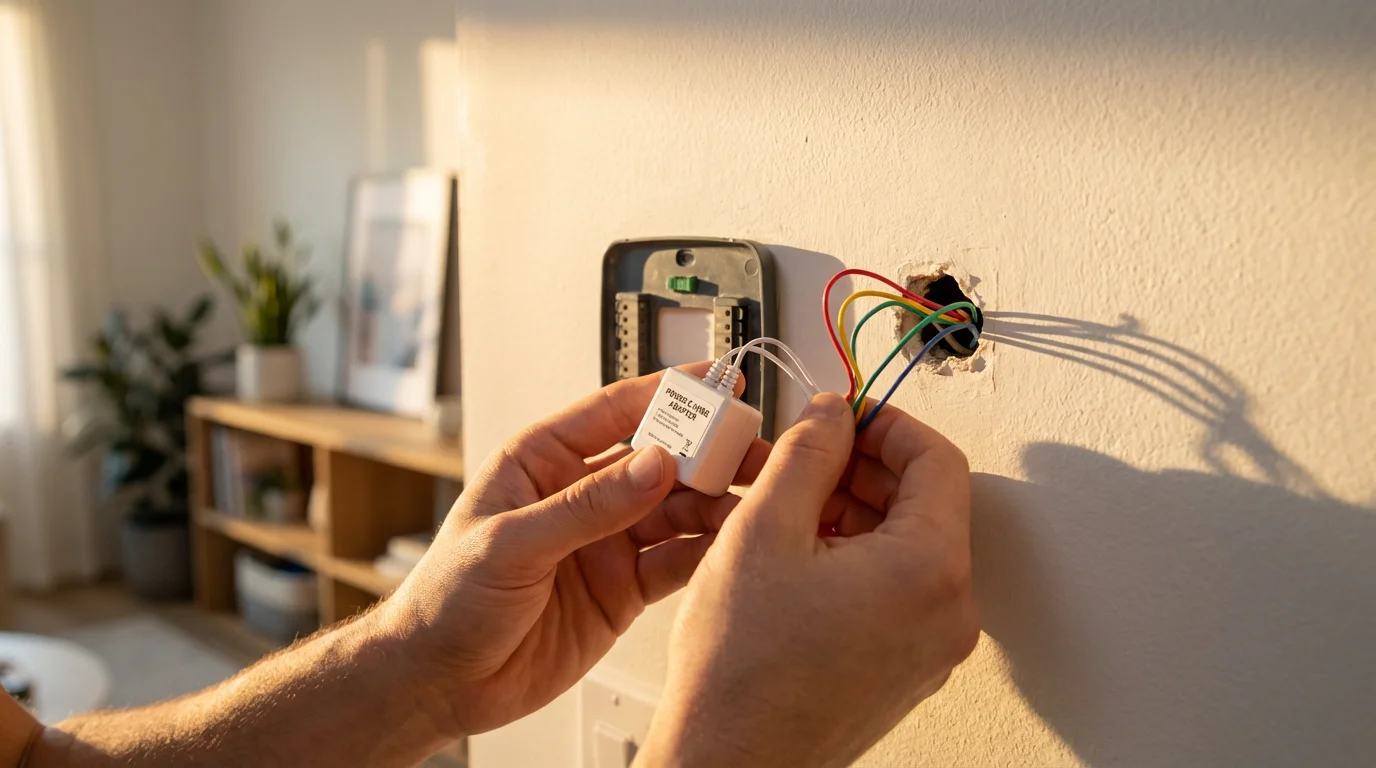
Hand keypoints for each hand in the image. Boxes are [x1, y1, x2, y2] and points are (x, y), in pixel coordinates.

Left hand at [375, 363, 768, 737]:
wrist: (439, 684)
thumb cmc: (445, 602)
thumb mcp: (510, 544)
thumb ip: (586, 507)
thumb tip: (653, 465)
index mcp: (542, 462)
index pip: (614, 412)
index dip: (668, 394)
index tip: (716, 383)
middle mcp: (581, 496)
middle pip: (658, 460)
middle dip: (707, 453)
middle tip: (751, 451)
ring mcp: (606, 542)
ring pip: (676, 511)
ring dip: (715, 504)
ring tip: (751, 503)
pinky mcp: (623, 590)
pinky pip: (675, 563)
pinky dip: (707, 553)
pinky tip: (731, 546)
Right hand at [639, 394, 979, 766]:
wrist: (728, 761)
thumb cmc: (742, 673)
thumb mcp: (764, 529)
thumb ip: (808, 452)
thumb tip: (832, 414)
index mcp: (928, 571)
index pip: (937, 461)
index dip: (888, 424)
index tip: (847, 415)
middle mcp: (946, 613)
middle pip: (926, 504)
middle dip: (865, 467)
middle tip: (809, 454)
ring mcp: (929, 647)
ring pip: (907, 546)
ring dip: (855, 511)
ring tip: (790, 505)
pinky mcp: (904, 667)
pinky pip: (895, 588)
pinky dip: (856, 556)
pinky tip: (798, 553)